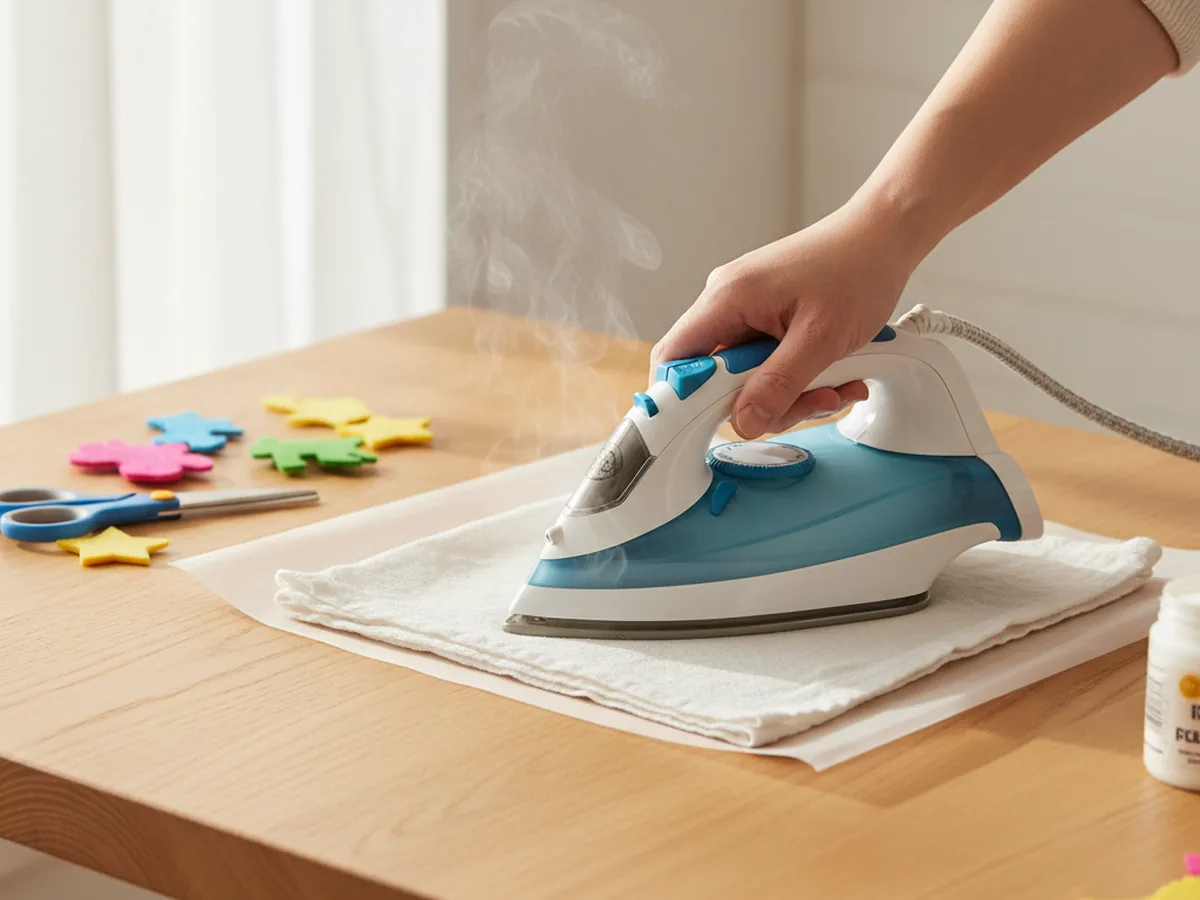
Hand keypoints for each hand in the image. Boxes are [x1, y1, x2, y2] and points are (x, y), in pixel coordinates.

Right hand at [649, 199, 920, 438]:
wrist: (886, 235)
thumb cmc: (858, 269)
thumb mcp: (820, 339)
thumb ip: (778, 385)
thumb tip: (744, 423)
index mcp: (727, 299)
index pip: (673, 358)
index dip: (682, 398)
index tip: (713, 423)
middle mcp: (728, 302)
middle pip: (714, 376)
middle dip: (760, 401)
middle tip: (807, 403)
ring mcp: (748, 309)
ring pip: (747, 376)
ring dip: (789, 394)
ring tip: (835, 387)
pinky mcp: (768, 317)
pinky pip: (769, 362)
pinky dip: (799, 377)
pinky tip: (835, 375)